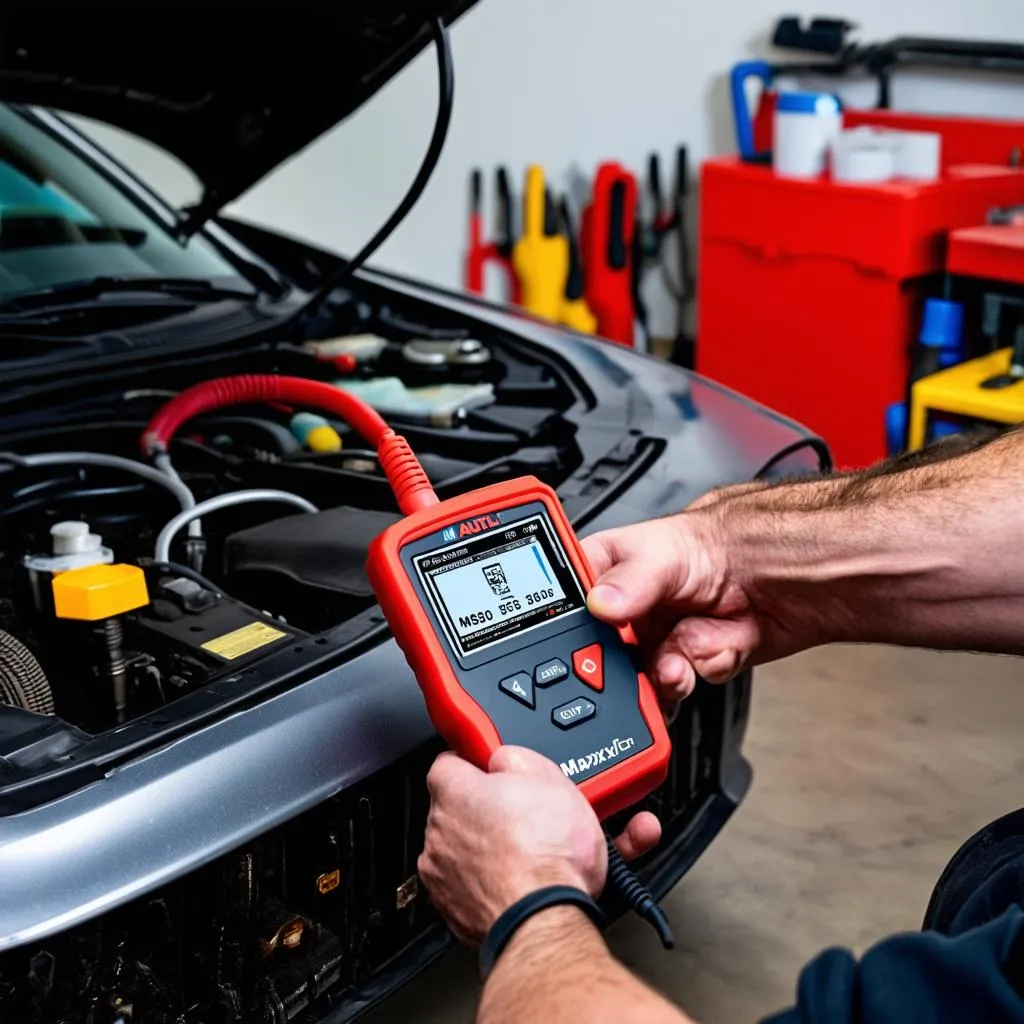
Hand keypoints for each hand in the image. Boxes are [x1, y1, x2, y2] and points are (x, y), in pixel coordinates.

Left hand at [418, 747, 660, 944]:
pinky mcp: (449, 908)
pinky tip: (511, 881)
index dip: (473, 762)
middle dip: (480, 807)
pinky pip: (461, 883)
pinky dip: (480, 881)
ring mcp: (440, 872)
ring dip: (479, 847)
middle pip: (453, 806)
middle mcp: (438, 830)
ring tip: (520, 853)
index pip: (448, 761)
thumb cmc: (549, 855)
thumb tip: (504, 758)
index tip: (490, 768)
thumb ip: (515, 758)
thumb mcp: (551, 780)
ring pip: (456, 847)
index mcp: (456, 791)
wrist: (546, 918)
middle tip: (518, 815)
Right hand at [582, 496, 815, 701]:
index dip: (561, 630)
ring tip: (679, 661)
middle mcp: (626, 609)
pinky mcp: (686, 662)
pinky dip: (696, 673)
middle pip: (595, 655)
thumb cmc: (726, 542)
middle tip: (635, 663)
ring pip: (635, 681)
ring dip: (661, 675)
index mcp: (606, 572)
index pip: (563, 604)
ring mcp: (655, 638)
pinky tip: (709, 650)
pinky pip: (674, 688)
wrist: (791, 575)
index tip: (576, 646)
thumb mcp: (667, 552)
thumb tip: (599, 603)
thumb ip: (631, 580)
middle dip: (617, 668)